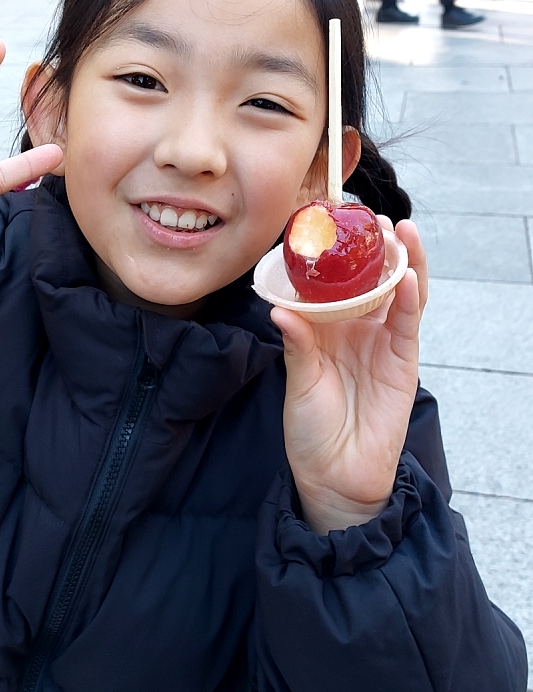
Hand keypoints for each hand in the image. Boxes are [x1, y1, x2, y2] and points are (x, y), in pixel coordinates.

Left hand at [271, 219, 425, 534]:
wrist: (334, 476)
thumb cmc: (309, 429)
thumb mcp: (298, 383)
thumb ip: (297, 346)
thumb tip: (280, 311)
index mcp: (325, 328)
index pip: (335, 280)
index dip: (336, 252)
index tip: (329, 218)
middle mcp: (356, 328)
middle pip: (372, 277)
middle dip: (374, 245)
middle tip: (369, 215)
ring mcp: (383, 342)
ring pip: (398, 291)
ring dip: (402, 260)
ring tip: (399, 230)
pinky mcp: (403, 362)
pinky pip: (409, 324)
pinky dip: (411, 298)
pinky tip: (408, 275)